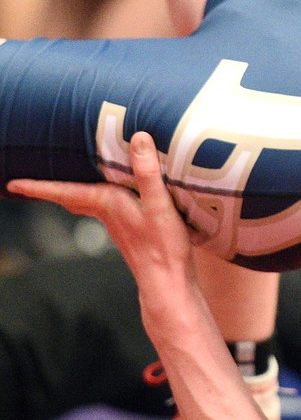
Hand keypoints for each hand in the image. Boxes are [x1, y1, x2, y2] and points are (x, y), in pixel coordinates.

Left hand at [6, 132, 196, 292]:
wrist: (167, 281)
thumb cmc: (162, 247)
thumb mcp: (158, 204)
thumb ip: (147, 172)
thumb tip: (139, 138)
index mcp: (107, 203)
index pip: (63, 191)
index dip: (37, 186)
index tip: (12, 183)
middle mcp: (106, 213)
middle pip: (69, 197)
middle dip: (49, 189)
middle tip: (29, 183)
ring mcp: (116, 224)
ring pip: (85, 203)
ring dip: (71, 192)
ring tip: (62, 182)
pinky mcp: (129, 230)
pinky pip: (103, 209)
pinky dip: (95, 198)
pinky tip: (108, 196)